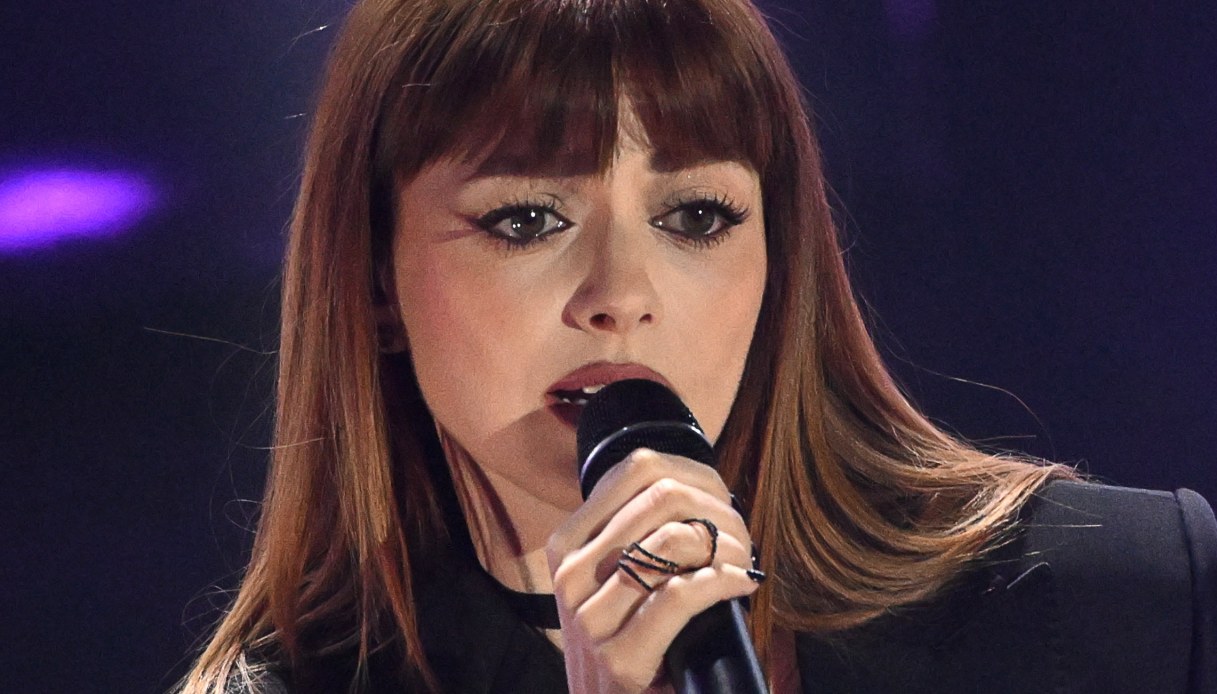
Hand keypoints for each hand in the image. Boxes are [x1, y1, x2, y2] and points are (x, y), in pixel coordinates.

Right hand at [546, 448, 758, 692]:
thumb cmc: (628, 642)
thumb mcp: (619, 580)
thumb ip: (640, 532)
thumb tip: (694, 482)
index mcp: (566, 544)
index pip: (636, 469)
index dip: (694, 476)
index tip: (719, 502)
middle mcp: (569, 574)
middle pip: (660, 497)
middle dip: (714, 510)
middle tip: (738, 537)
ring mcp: (589, 618)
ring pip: (671, 540)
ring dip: (723, 545)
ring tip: (739, 562)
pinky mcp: (620, 659)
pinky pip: (681, 595)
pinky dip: (723, 582)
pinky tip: (741, 584)